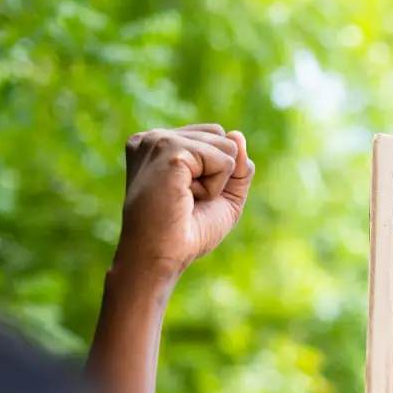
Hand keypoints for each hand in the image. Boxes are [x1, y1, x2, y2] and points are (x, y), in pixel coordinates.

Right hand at [113, 124, 254, 283]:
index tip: (188, 197)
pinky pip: (223, 160)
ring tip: (185, 198)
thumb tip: (238, 135)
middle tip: (188, 199)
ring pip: (227, 146)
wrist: (160, 257)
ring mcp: (159, 140)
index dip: (218, 173)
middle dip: (220, 174)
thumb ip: (238, 166)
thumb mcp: (224, 196)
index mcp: (159, 144)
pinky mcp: (170, 150)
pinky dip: (214, 187)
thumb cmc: (186, 233)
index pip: (215, 137)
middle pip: (223, 137)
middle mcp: (154, 137)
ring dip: (217, 182)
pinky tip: (186, 198)